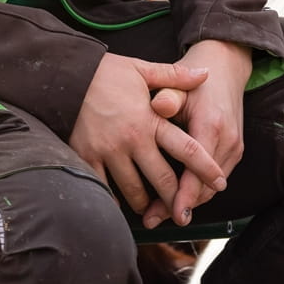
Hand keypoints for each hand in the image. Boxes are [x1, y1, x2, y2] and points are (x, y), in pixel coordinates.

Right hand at [69, 54, 227, 223]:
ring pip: (134, 191)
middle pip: (163, 180)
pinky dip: (114, 201)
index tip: (219, 184)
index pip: (187, 149)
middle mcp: (131, 140)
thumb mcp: (142, 70)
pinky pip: (104, 189)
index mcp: (149, 119)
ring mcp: (108, 152)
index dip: (205, 169)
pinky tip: (121, 205)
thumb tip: (205, 73)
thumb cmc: (105, 73)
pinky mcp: (86, 158)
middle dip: (178, 199)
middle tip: (186, 213)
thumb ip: (175, 76)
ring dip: (146, 204)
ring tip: (153, 210)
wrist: (64, 76)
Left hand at [155, 40, 251, 229]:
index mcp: (211, 126)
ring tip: (160, 215)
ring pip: (211, 187)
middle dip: (179, 206)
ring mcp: (234, 147)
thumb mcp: (179, 82)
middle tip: (151, 220)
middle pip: (204, 187)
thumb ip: (168, 95)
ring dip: (188, 202)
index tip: (168, 214)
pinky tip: (177, 198)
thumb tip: (158, 105)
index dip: (182, 196)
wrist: (226, 68)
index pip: (197, 172)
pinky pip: (215, 179)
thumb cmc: (195, 79)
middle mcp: (227, 141)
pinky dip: (198, 191)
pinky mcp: (235, 150)